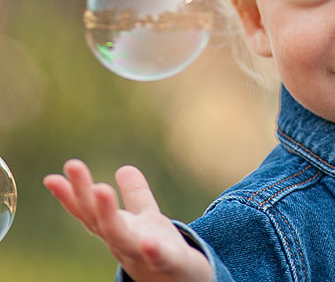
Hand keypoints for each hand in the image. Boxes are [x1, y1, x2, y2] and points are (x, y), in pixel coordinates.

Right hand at [44, 159, 211, 281]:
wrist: (183, 281)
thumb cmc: (159, 249)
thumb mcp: (146, 217)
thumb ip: (135, 196)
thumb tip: (124, 168)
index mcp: (115, 229)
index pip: (89, 211)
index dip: (71, 194)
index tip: (51, 176)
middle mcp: (122, 242)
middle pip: (98, 219)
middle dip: (84, 193)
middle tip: (73, 164)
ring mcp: (141, 254)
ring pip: (121, 237)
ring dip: (108, 215)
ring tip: (101, 189)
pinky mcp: (167, 262)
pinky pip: (158, 258)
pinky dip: (152, 250)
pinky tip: (149, 241)